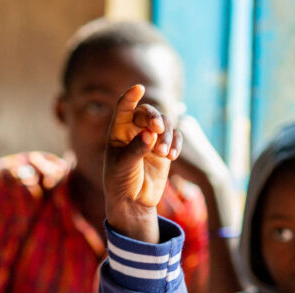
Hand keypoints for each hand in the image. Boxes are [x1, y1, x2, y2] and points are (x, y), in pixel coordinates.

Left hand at [104, 84, 182, 242]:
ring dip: (167, 136)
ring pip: (165, 124)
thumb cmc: (121, 183)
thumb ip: (136, 149)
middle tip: (158, 128)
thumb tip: (150, 133)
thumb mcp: (124, 166)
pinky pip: (175, 137)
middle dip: (154, 118)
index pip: (124, 109)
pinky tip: (171, 157)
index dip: (130, 98)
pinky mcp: (164, 148)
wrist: (133, 202)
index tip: (138, 88)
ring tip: (163, 154)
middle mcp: (135, 131)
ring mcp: (151, 138)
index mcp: (118, 132)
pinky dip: (176, 144)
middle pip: (148, 113)